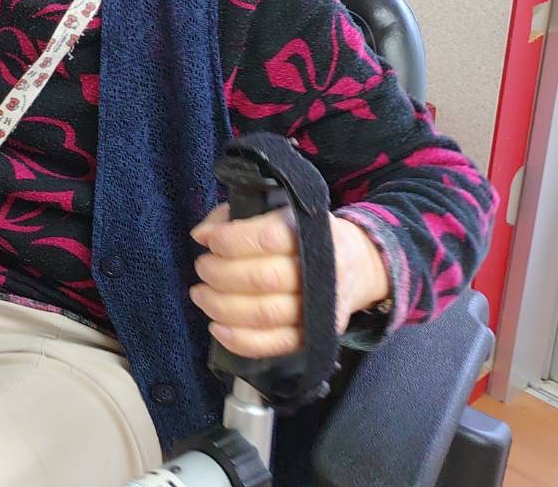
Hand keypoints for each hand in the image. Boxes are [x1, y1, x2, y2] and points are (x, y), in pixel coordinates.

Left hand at [188, 204, 390, 358]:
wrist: (356, 265)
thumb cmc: (303, 234)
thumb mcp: (278, 212)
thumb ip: (238, 218)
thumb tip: (201, 234)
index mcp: (312, 232)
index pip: (268, 238)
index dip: (231, 240)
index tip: (208, 240)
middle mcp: (321, 271)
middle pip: (264, 279)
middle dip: (221, 274)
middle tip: (202, 267)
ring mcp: (320, 308)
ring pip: (266, 314)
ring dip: (223, 307)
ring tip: (201, 294)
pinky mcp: (316, 336)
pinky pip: (275, 345)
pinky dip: (241, 340)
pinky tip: (217, 328)